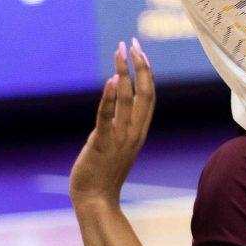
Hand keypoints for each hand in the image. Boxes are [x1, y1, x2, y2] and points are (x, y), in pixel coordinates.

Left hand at [69, 41, 154, 205]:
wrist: (96, 201)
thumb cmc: (103, 174)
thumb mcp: (117, 146)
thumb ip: (119, 127)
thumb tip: (114, 107)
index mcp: (138, 132)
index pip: (149, 97)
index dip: (146, 73)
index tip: (140, 52)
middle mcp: (133, 132)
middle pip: (145, 93)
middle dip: (139, 66)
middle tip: (133, 44)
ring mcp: (119, 138)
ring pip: (128, 100)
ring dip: (124, 73)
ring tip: (120, 51)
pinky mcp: (102, 143)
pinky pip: (108, 117)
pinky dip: (111, 98)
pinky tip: (111, 80)